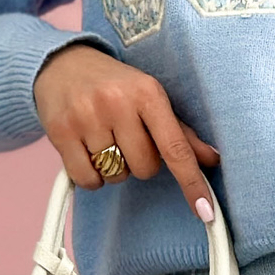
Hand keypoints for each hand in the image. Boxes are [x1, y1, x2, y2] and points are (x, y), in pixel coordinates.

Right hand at [33, 44, 218, 216]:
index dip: (192, 183)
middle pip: (145, 169)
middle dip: (138, 162)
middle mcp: (117, 102)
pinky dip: (91, 176)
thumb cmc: (114, 85)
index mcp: (147, 92)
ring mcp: (87, 117)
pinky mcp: (61, 132)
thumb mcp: (149, 97)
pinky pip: (88, 180)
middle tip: (124, 138)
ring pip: (116, 176)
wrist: (61, 62)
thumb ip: (180, 132)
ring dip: (113, 168)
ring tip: (103, 139)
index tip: (206, 212)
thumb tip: (212, 160)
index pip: (175, 148)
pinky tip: (86, 150)